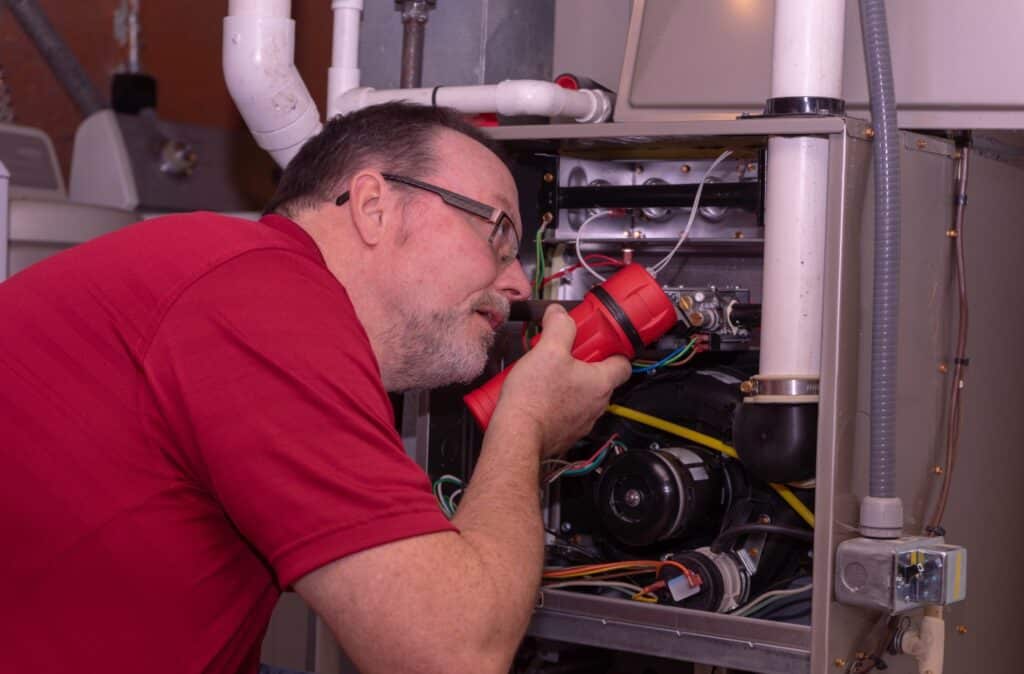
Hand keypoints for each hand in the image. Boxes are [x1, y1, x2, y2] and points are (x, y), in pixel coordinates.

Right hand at [492, 304, 630, 457]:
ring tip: (545, 372)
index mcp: (600, 383)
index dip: (612, 349)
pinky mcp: (565, 432)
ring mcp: (582, 422)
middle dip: (582, 362)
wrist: (516, 435)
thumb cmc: (535, 400)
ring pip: (581, 394)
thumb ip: (559, 326)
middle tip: (562, 352)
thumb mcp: (548, 350)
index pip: (623, 363)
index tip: (598, 340)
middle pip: (599, 377)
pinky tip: (537, 393)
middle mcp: (596, 405)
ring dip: (567, 382)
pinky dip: (556, 400)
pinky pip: (566, 410)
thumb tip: (560, 314)